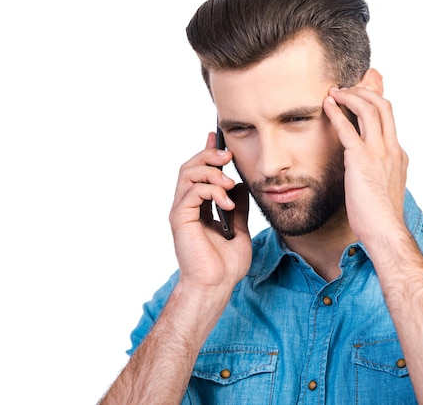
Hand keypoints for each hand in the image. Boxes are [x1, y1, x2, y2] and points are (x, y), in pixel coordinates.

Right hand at [169, 132, 251, 293]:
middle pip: (189, 167)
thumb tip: (242, 185)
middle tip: (227, 157)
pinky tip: (227, 202)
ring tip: (228, 183)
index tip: (216, 136)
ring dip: (210, 172)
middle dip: (209, 156)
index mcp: (199, 207)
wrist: (216, 286)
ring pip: (187, 173)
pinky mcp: (180, 219)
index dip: (207, 152)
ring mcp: (181, 211)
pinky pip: (191, 191)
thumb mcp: (240, 228)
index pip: (199, 172)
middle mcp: (186, 206)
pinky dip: (211, 190)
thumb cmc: (225, 265)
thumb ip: (238, 206)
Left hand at [323, 86, 408, 243]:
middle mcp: (392, 149)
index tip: (358, 99)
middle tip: (346, 90)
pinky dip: (337, 112)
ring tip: (334, 93)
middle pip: (384, 106)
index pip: (389, 120)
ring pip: (369, 109)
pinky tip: (326, 105)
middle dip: (364, 92)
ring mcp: (379, 152)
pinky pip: (348, 129)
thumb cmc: (380, 218)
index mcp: (398, 156)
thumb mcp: (383, 190)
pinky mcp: (361, 159)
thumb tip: (365, 174)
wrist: (385, 231)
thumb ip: (377, 175)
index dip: (374, 104)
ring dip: (350, 96)